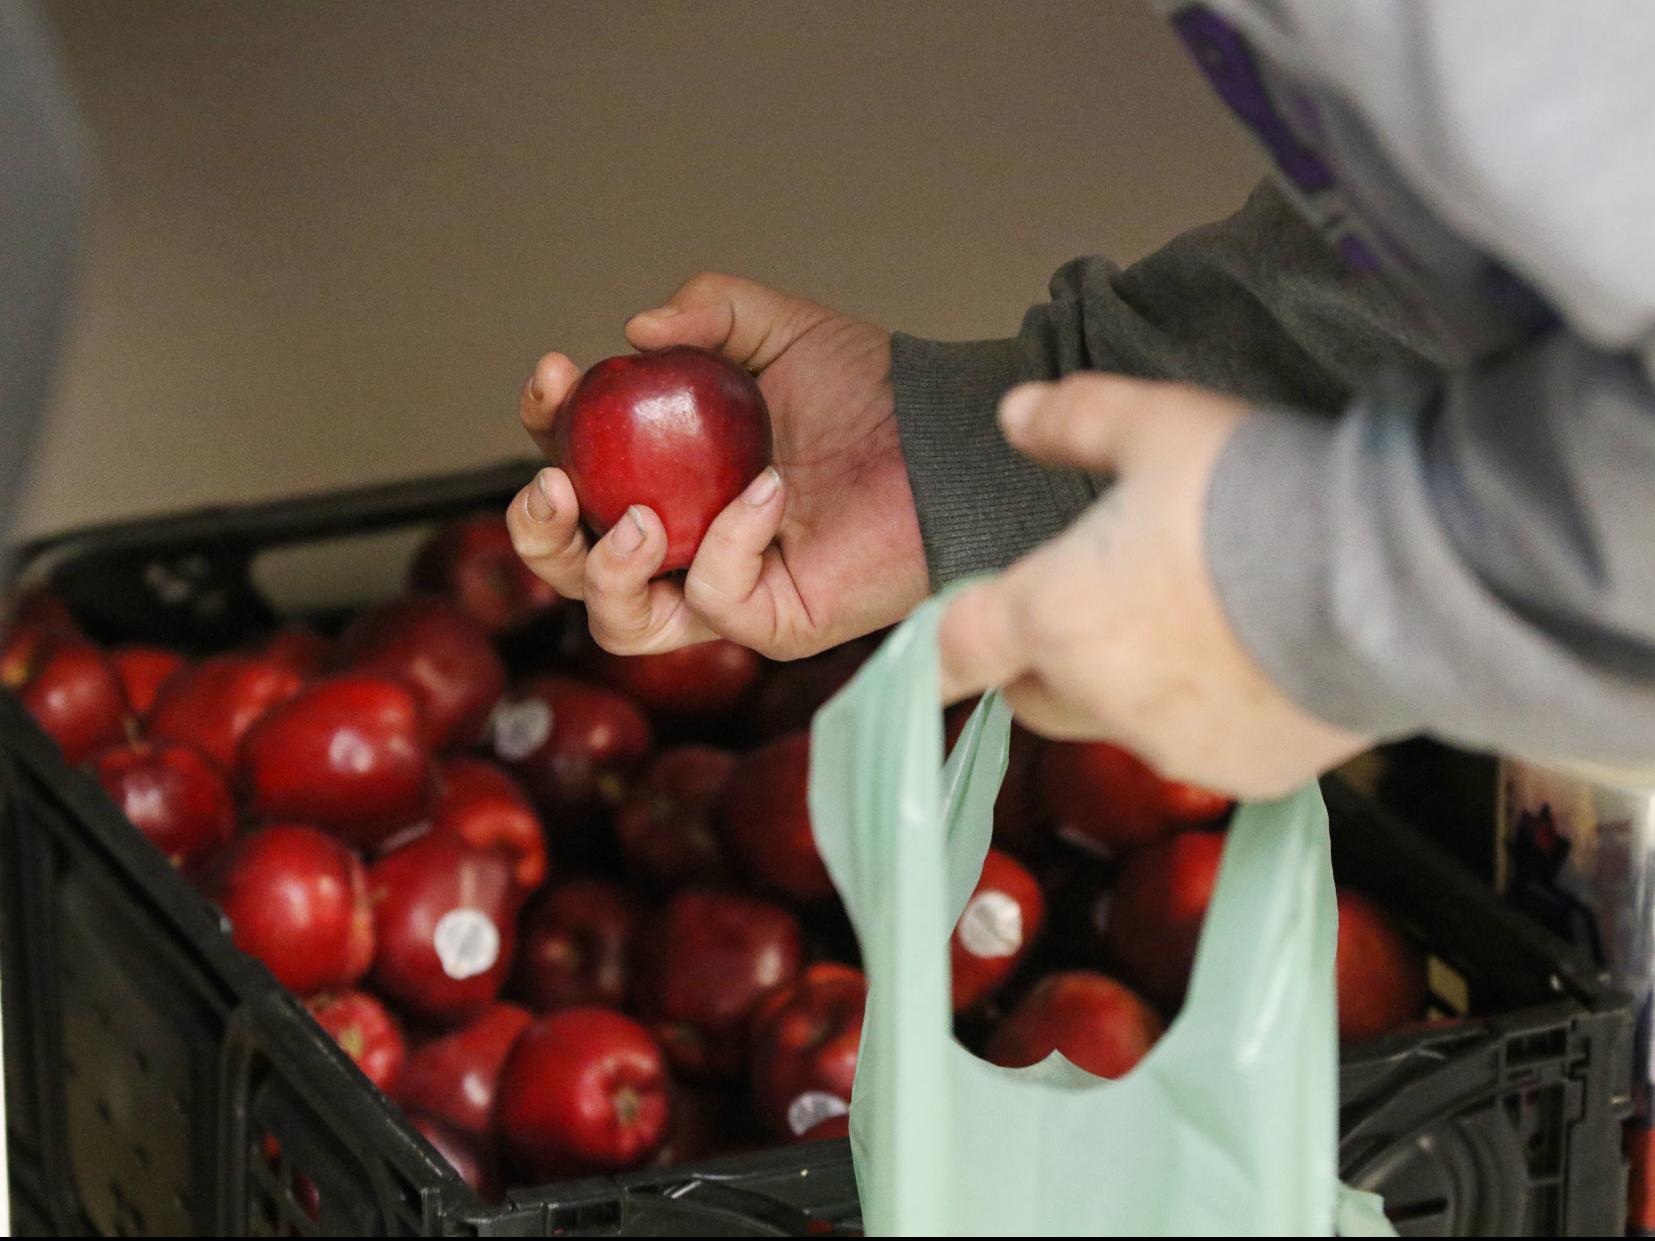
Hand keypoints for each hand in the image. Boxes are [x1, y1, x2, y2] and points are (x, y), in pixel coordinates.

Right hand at [506, 273, 927, 658]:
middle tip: (558, 486)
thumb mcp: (777, 329)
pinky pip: (717, 601)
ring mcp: (727, 588)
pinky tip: (767, 492)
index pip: (576, 470)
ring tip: (643, 519)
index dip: (547, 429)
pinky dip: (729, 544)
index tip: (555, 376)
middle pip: (572, 567)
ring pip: (622, 621)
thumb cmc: (871, 391)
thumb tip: (635, 331)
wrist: (944, 435)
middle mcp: (687, 539)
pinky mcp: (775, 620)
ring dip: (605, 571)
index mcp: (669, 475)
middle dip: (540, 533)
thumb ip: (707, 311)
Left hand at [937, 374, 1366, 798]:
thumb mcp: (1158, 425)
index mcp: (1054, 615)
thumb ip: (1076, 422)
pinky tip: (1259, 661)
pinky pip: (1202, 747)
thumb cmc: (1260, 492)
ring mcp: (1171, 743)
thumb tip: (1015, 417)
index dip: (941, 648)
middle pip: (1033, 694)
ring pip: (1118, 724)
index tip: (938, 651)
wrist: (1391, 575)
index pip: (956, 650)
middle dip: (1043, 659)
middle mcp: (1099, 695)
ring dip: (1131, 686)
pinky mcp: (1243, 773)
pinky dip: (1211, 715)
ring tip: (1199, 620)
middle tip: (1097, 603)